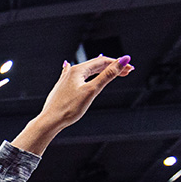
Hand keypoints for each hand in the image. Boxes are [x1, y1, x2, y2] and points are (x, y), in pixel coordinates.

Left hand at [12, 56, 132, 154]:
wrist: (50, 121)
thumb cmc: (69, 108)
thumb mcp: (92, 90)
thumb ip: (107, 75)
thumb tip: (123, 60)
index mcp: (78, 70)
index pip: (102, 62)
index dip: (118, 64)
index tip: (130, 68)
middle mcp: (71, 72)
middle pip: (96, 66)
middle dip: (112, 67)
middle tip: (127, 72)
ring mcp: (66, 80)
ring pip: (87, 71)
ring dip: (101, 71)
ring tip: (112, 72)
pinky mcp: (62, 88)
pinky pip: (75, 76)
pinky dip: (81, 73)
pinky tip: (67, 65)